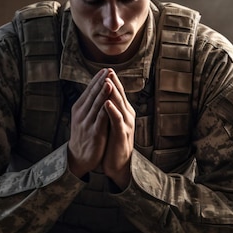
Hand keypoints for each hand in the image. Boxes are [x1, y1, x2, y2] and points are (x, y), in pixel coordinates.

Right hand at [67, 68, 110, 177]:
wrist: (79, 157)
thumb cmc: (84, 134)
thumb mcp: (83, 116)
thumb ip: (90, 104)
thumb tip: (97, 88)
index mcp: (79, 108)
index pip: (89, 90)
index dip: (97, 79)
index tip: (106, 69)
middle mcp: (81, 113)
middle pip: (92, 94)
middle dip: (101, 82)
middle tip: (108, 70)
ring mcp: (87, 123)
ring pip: (96, 105)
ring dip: (102, 92)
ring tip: (108, 81)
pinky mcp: (94, 132)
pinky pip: (100, 119)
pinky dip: (105, 110)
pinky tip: (110, 103)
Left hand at [102, 69, 134, 188]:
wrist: (118, 163)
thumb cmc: (113, 141)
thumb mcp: (112, 121)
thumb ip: (111, 108)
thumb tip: (104, 93)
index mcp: (123, 111)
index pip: (118, 92)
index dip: (112, 81)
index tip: (106, 69)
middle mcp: (127, 115)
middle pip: (120, 95)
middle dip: (114, 82)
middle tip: (109, 70)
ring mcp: (126, 124)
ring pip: (120, 105)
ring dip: (113, 93)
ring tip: (108, 81)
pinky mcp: (122, 134)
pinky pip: (117, 120)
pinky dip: (112, 111)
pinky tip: (107, 103)